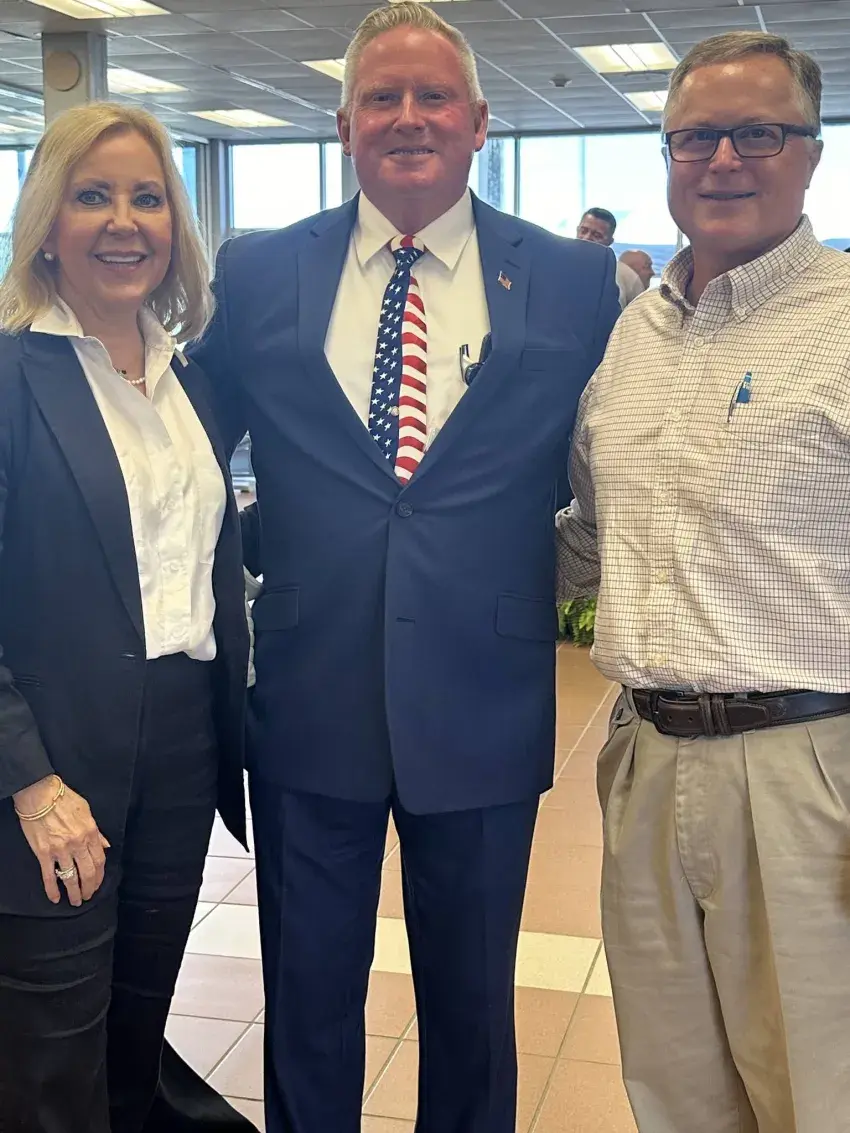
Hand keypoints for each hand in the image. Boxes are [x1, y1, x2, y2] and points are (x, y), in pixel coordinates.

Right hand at [13, 776, 109, 906]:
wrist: (40, 794)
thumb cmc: (64, 798)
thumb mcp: (87, 810)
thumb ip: (97, 831)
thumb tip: (106, 845)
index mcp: (90, 832)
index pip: (99, 859)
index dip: (100, 875)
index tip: (98, 883)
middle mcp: (77, 843)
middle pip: (88, 872)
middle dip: (89, 887)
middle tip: (88, 896)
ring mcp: (60, 850)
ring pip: (70, 877)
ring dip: (74, 892)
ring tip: (76, 901)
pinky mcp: (44, 853)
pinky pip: (49, 875)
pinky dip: (52, 889)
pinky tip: (55, 898)